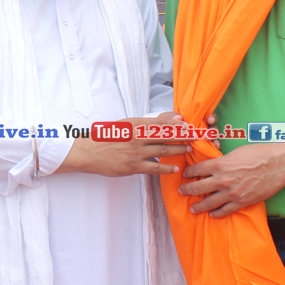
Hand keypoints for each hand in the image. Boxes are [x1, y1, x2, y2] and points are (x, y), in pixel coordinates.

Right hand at [58, 114, 191, 176]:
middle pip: (165, 136)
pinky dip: (166, 168)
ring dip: (178, 150)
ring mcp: (135, 152)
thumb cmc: (108, 137)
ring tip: (189, 150)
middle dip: (183, 136)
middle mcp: (137, 137)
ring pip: (163, 150)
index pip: (161, 123)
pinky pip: (154, 167)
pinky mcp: (133, 166)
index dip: (178, 125)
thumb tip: (172, 117)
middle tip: (196, 137)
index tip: (190, 126)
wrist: (89, 152)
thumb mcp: (127, 124)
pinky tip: (175, 168)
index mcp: (135, 124)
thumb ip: (149, 122)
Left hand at [178, 142, 284, 216]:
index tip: (185, 175)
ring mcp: (231, 193)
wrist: (278, 164)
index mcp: (219, 165)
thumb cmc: (259, 154)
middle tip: (181, 191)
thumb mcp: (236, 152)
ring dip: (198, 206)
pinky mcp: (242, 202)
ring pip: (209, 203)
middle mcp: (222, 180)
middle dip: (187, 190)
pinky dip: (217, 213)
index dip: (189, 173)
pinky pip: (225, 211)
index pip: (197, 170)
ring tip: (192, 208)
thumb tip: (216, 165)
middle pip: (198, 188)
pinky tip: (212, 214)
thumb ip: (223, 161)